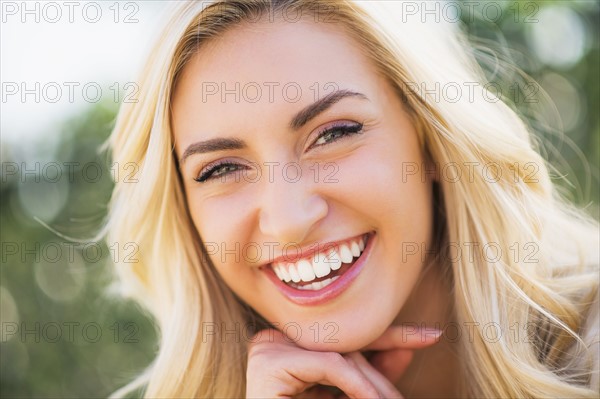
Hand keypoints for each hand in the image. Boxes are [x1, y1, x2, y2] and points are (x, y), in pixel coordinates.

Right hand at [245, 326, 441, 397]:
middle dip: (386, 356)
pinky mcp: (269, 362)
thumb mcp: (345, 398)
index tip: (426, 336)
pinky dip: (357, 384)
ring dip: (375, 381)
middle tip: (425, 347)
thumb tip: (403, 353)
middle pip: (343, 343)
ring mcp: (269, 348)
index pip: (343, 339)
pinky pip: (328, 365)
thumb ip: (366, 379)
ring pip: (339, 354)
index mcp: (291, 348)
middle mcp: (276, 341)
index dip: (386, 338)